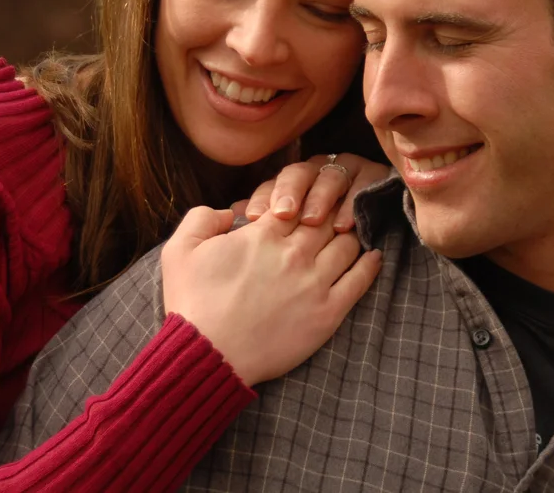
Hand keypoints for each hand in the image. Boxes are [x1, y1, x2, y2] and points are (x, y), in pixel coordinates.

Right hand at [160, 206, 382, 386]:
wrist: (208, 355)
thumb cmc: (192, 304)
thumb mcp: (179, 250)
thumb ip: (202, 218)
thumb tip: (227, 211)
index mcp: (263, 234)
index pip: (297, 200)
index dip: (303, 197)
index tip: (306, 201)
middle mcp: (294, 253)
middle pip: (327, 218)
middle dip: (332, 210)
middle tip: (338, 209)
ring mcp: (314, 283)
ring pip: (347, 244)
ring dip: (351, 233)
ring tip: (353, 231)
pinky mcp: (327, 313)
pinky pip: (360, 281)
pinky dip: (370, 264)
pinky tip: (374, 256)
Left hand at [243, 153, 390, 231]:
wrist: (373, 228)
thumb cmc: (318, 239)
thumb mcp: (283, 232)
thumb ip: (255, 222)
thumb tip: (232, 217)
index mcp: (292, 185)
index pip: (272, 185)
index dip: (263, 199)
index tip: (254, 217)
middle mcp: (316, 174)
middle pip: (299, 174)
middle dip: (290, 192)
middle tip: (283, 213)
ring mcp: (346, 173)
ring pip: (330, 175)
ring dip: (321, 197)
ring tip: (313, 220)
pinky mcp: (373, 178)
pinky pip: (362, 185)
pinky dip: (353, 203)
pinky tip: (345, 225)